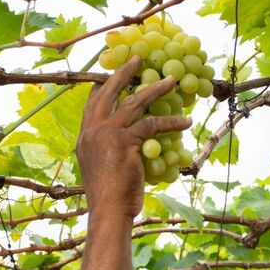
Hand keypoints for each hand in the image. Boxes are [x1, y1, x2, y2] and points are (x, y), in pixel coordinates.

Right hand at [77, 56, 191, 218]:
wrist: (108, 209)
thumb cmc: (107, 197)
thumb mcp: (100, 169)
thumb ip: (107, 151)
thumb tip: (126, 146)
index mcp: (84, 137)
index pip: (91, 104)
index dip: (103, 87)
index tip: (113, 75)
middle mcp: (92, 131)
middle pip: (108, 92)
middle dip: (123, 73)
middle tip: (138, 59)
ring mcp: (107, 133)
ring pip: (134, 102)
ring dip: (155, 89)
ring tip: (171, 80)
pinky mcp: (125, 141)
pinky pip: (153, 124)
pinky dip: (172, 122)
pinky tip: (186, 121)